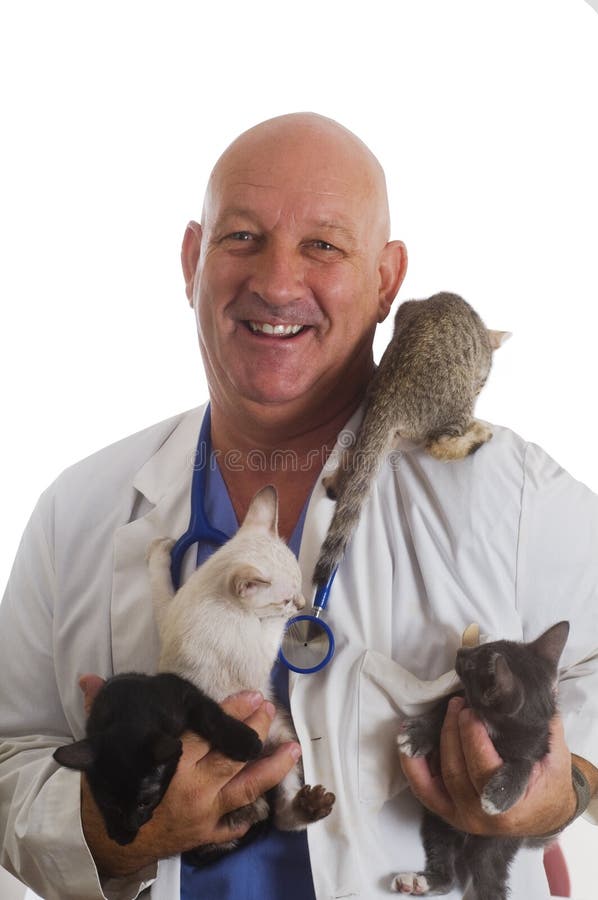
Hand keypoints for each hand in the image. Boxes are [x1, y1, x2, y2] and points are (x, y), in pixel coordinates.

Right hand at [78, 679, 300, 876]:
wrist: (99, 843)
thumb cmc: (104, 790)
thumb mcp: (103, 748)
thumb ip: (101, 709)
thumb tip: (88, 679)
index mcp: (170, 760)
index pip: (209, 728)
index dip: (234, 709)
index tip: (253, 695)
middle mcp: (193, 786)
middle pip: (235, 753)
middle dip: (256, 729)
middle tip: (270, 709)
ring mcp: (203, 812)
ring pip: (248, 787)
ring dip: (273, 767)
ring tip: (293, 748)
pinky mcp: (205, 834)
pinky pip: (236, 823)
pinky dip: (251, 812)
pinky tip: (267, 797)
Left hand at [399, 696, 575, 836]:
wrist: (544, 814)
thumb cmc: (549, 783)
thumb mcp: (555, 755)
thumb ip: (545, 724)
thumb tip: (540, 684)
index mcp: (511, 804)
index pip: (485, 769)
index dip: (474, 738)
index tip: (473, 710)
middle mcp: (483, 816)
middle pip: (457, 770)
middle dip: (454, 731)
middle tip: (459, 704)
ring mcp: (462, 816)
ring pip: (440, 776)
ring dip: (439, 739)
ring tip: (446, 712)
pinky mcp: (447, 812)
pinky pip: (423, 789)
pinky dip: (413, 765)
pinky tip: (409, 740)